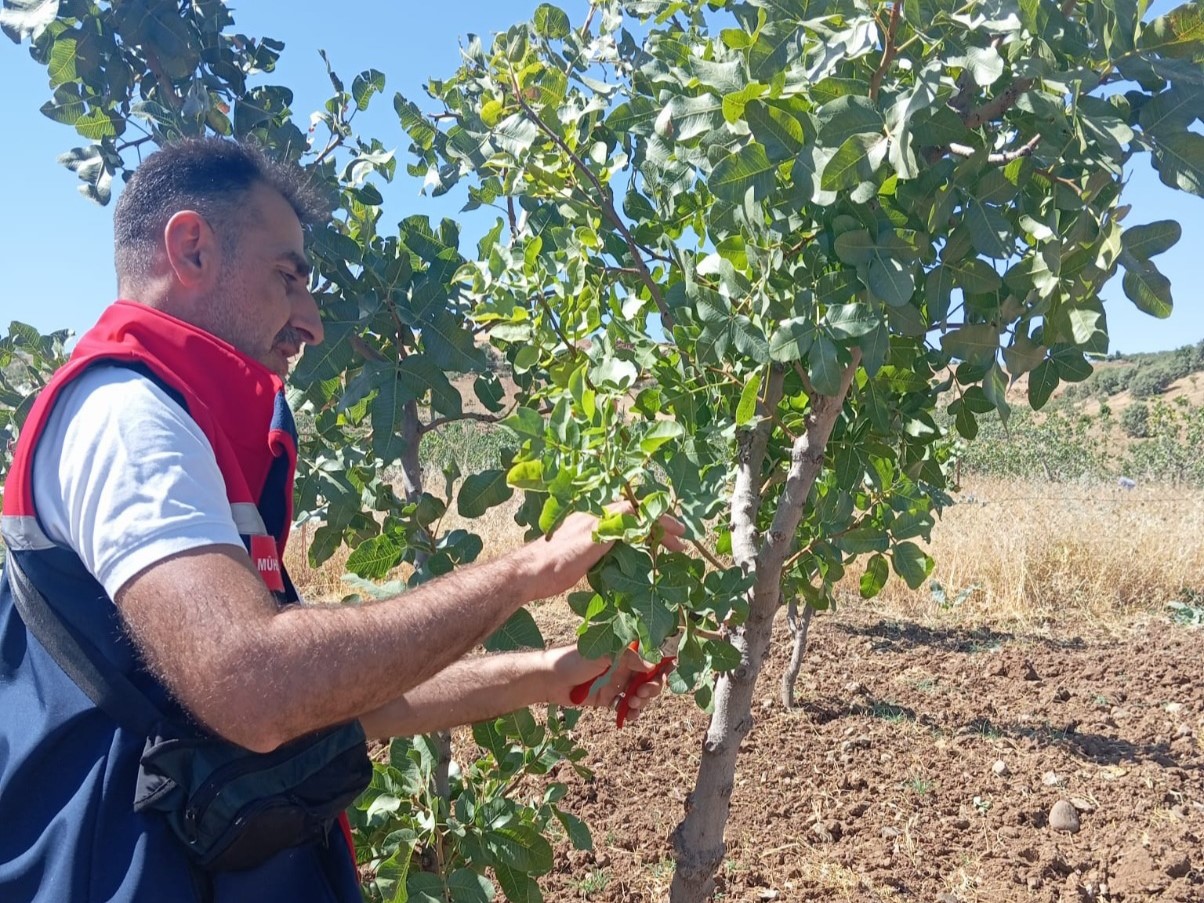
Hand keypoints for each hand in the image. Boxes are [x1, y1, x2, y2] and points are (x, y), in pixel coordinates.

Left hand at [519, 503, 687, 600]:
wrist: (531, 574)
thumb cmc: (558, 558)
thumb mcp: (591, 539)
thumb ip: (616, 524)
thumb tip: (642, 512)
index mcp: (600, 513)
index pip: (639, 510)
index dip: (662, 519)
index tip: (680, 533)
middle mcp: (598, 518)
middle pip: (636, 518)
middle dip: (659, 529)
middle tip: (679, 546)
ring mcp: (593, 532)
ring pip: (629, 530)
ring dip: (649, 538)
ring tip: (665, 551)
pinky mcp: (588, 548)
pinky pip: (619, 543)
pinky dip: (635, 548)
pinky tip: (640, 559)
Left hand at [542, 644, 664, 723]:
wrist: (550, 679)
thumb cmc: (574, 659)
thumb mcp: (603, 653)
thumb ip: (629, 657)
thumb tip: (654, 665)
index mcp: (624, 649)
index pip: (651, 654)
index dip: (663, 664)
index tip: (667, 673)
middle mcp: (624, 665)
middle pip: (651, 677)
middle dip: (653, 686)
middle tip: (642, 692)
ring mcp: (617, 682)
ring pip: (641, 693)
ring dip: (643, 700)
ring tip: (633, 703)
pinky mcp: (609, 698)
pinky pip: (628, 706)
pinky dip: (633, 712)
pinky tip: (630, 715)